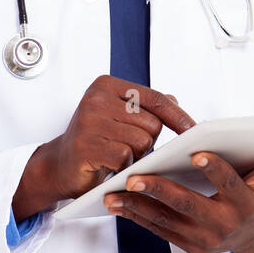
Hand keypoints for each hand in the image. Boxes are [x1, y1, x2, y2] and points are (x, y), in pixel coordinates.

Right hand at [13, 75, 195, 220]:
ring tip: (118, 155)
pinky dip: (124, 166)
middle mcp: (96, 98)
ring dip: (136, 155)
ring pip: (142, 141)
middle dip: (148, 141)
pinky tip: (111, 166)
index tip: (194, 130)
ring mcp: (89, 121)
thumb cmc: (95, 141)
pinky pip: (125, 157)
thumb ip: (145, 106)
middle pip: (152, 123)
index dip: (178, 116)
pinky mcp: (86, 145)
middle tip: (128, 147)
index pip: (155, 98)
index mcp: (107, 85)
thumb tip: (175, 101)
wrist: (59, 166)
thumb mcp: (119, 116)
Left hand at [103, 137, 253, 252]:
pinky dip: (136, 216)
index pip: (229, 185)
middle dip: (159, 190)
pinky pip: (159, 230)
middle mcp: (224, 226)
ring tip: (112, 192)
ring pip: (166, 220)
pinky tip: (117, 203)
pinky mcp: (189, 246)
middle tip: (134, 176)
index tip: (196, 152)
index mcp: (246, 205)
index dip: (215, 170)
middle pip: (188, 206)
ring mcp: (204, 240)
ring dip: (137, 206)